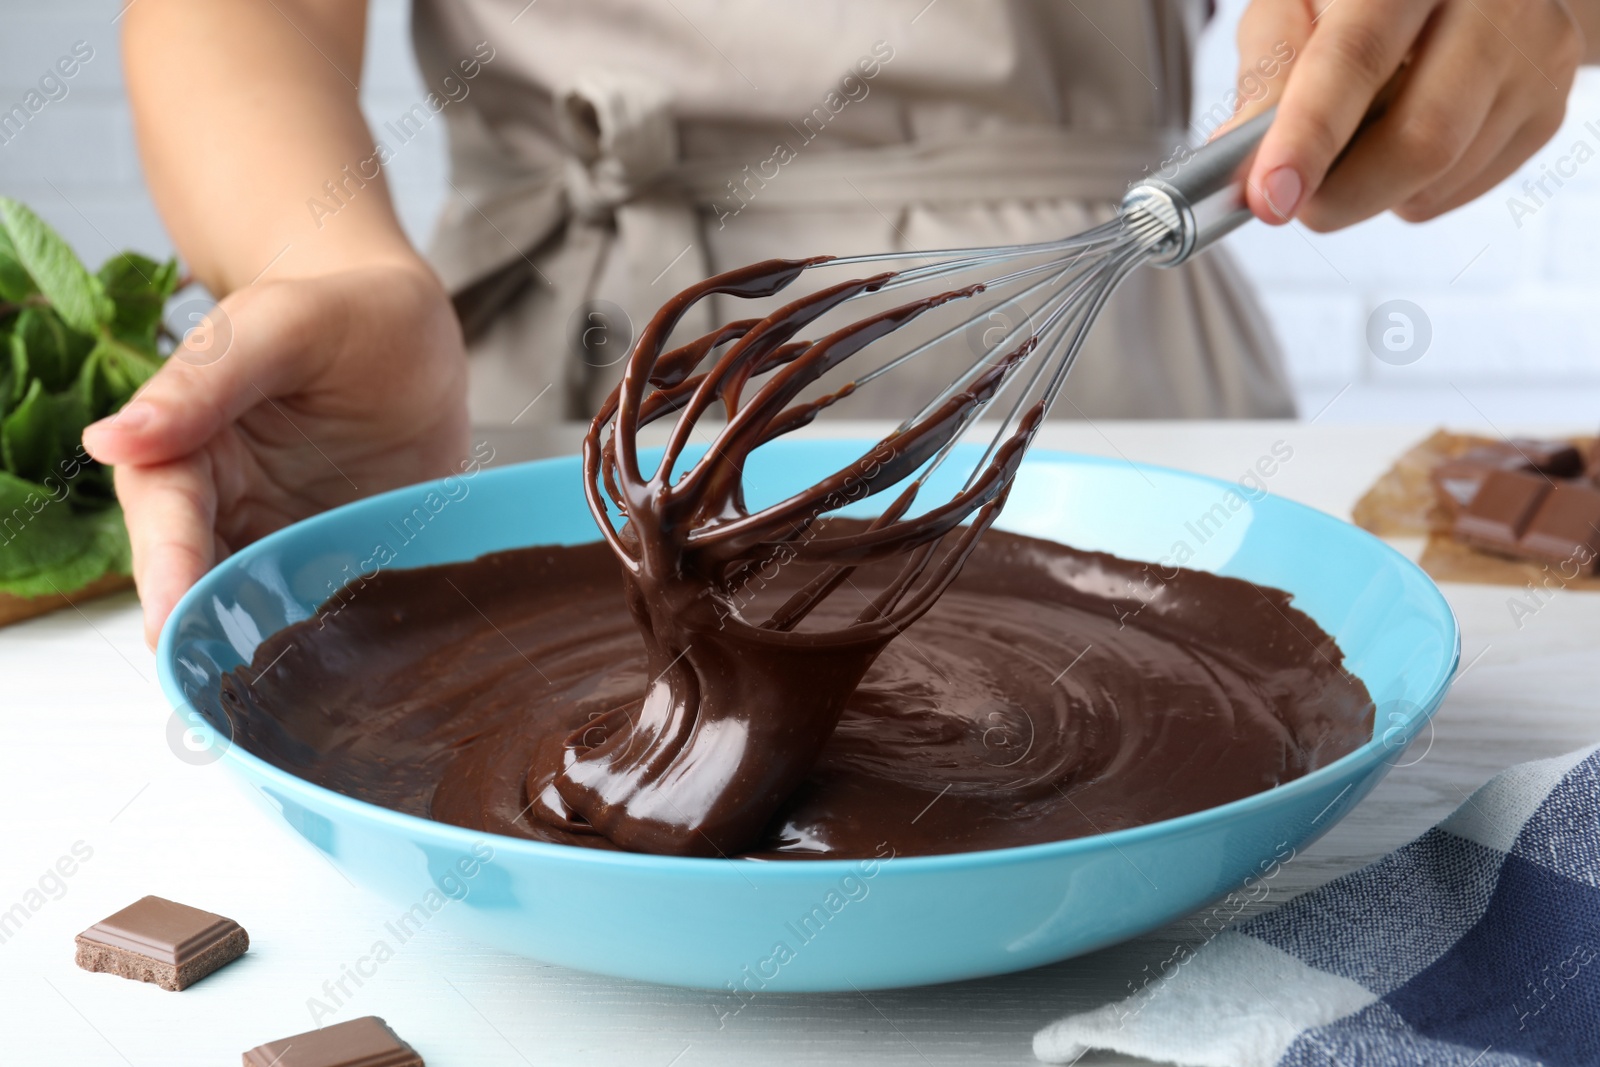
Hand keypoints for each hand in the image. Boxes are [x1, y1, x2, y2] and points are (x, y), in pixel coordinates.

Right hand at [83, 260, 468, 647]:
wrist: (410, 337)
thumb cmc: (339, 315)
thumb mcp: (280, 326)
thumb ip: (206, 379)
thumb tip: (113, 438)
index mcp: (184, 445)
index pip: (164, 513)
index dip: (166, 564)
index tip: (166, 614)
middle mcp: (219, 506)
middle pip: (197, 579)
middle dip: (204, 629)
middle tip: (220, 681)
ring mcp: (277, 541)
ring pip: (253, 608)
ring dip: (264, 648)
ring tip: (281, 693)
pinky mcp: (331, 564)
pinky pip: (320, 611)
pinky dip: (327, 643)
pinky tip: (345, 671)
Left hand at [1232, 0, 1586, 229]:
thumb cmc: (1357, 1)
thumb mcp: (1295, 8)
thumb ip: (1267, 74)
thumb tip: (1237, 158)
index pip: (1356, 59)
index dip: (1308, 136)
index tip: (1270, 197)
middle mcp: (1491, 2)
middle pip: (1421, 137)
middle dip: (1338, 195)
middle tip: (1286, 201)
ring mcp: (1532, 55)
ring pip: (1438, 176)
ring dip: (1369, 190)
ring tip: (1351, 142)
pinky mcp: (1548, 107)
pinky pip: (1457, 189)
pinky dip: (1406, 190)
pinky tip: (1398, 138)